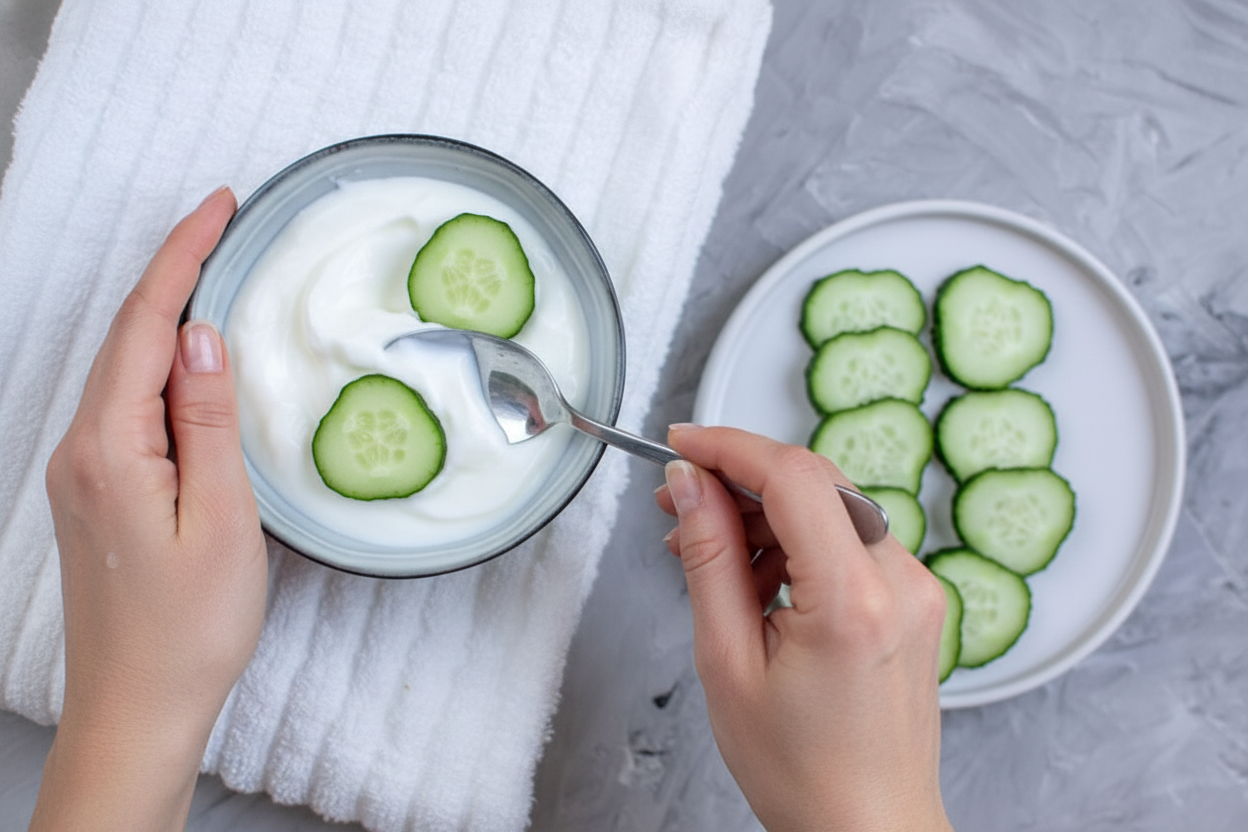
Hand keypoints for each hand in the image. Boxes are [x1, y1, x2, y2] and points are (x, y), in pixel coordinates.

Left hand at [30, 188, 267, 831]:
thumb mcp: (223, 520)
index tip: (220, 206)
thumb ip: (209, 421)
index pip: (146, 326)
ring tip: (220, 277)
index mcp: (110, 449)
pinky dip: (162, 368)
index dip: (183, 256)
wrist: (138, 708)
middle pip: (127, 337)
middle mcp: (81, 450)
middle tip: (229, 226)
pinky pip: (127, 406)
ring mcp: (83, 472)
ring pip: (126, 370)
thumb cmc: (188, 629)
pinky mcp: (97, 492)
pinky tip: (194, 364)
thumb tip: (200, 338)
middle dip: (175, 272)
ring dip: (169, 318)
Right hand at [655, 425, 951, 831]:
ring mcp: (916, 589)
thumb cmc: (803, 772)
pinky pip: (851, 539)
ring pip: (832, 505)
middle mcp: (901, 583)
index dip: (728, 447)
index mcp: (854, 600)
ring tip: (707, 551)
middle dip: (740, 477)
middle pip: (815, 480)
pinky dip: (798, 540)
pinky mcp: (914, 600)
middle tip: (680, 497)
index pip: (792, 477)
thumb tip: (691, 486)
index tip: (680, 445)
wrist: (869, 828)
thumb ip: (709, 560)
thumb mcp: (727, 663)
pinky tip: (755, 575)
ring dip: (765, 513)